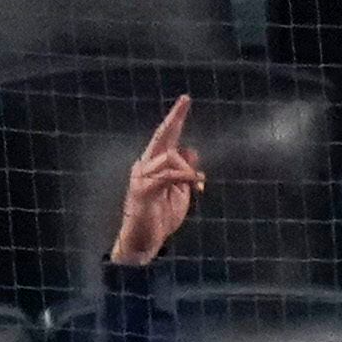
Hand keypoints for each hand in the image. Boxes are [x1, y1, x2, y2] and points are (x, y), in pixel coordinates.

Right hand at [114, 94, 204, 265]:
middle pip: (162, 137)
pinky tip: (196, 184)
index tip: (185, 101)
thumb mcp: (180, 193)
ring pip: (169, 158)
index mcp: (155, 165)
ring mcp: (142, 176)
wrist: (145, 241)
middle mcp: (146, 165)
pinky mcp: (143, 189)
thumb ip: (185, 172)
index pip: (166, 137)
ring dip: (189, 170)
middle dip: (175, 118)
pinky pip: (168, 176)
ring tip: (199, 186)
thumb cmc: (161, 216)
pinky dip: (184, 177)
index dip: (176, 119)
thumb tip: (192, 149)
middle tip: (186, 101)